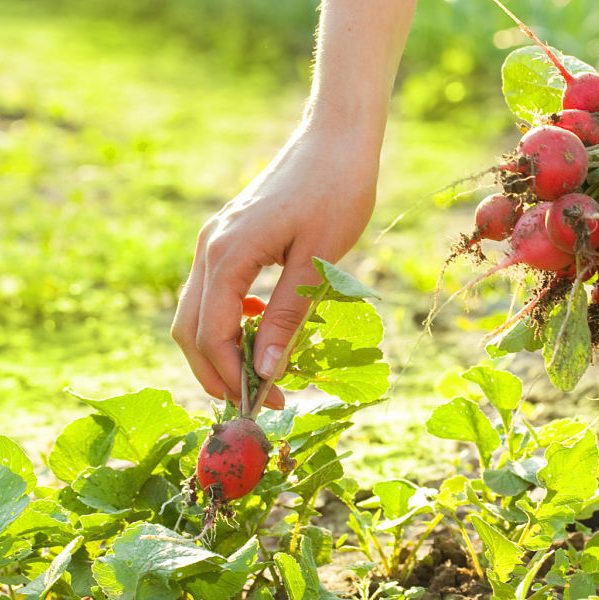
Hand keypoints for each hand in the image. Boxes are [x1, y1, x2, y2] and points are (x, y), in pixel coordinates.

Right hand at [171, 123, 378, 404]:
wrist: (336, 138)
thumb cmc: (336, 192)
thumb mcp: (317, 261)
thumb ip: (287, 316)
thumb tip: (265, 371)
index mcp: (228, 255)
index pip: (213, 334)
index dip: (233, 376)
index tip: (265, 404)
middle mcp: (210, 248)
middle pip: (191, 328)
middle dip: (217, 371)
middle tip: (256, 400)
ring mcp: (215, 239)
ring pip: (197, 311)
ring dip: (220, 348)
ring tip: (259, 372)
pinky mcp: (229, 236)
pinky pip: (213, 290)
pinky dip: (228, 319)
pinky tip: (261, 325)